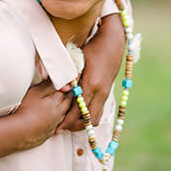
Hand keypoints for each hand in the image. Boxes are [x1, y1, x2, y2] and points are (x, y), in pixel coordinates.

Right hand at [14, 80, 70, 148]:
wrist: (21, 131)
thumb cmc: (26, 110)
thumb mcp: (35, 92)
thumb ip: (46, 85)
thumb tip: (54, 80)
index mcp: (56, 101)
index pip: (67, 91)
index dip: (67, 86)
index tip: (66, 83)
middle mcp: (59, 112)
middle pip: (69, 102)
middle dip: (69, 96)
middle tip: (67, 91)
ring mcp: (56, 123)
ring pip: (66, 114)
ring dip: (66, 108)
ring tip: (62, 103)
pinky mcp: (51, 132)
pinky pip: (60, 124)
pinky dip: (60, 119)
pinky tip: (55, 118)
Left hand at [57, 14, 125, 130]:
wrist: (113, 44)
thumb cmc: (93, 48)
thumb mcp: (78, 59)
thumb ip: (70, 74)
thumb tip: (62, 89)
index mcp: (92, 84)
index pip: (78, 110)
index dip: (68, 120)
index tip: (58, 127)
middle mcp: (100, 92)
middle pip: (88, 119)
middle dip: (74, 126)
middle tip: (61, 126)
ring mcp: (105, 93)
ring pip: (95, 118)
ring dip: (83, 122)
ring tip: (69, 121)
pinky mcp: (107, 93)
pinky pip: (98, 111)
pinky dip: (89, 115)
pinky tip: (78, 112)